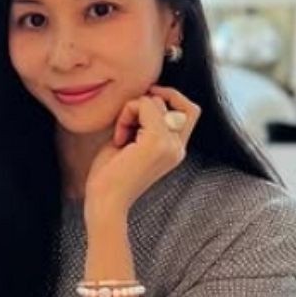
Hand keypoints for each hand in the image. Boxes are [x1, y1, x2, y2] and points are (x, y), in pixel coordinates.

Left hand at [84, 85, 199, 220]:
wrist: (106, 201)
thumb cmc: (111, 175)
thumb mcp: (133, 143)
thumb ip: (146, 123)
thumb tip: (148, 95)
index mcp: (176, 150)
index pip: (189, 111)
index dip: (170, 98)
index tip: (143, 103)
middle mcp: (178, 148)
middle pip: (175, 101)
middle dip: (145, 105)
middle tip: (126, 126)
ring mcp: (170, 145)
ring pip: (155, 101)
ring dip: (131, 110)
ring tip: (121, 136)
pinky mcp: (157, 141)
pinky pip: (144, 105)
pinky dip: (126, 114)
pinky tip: (118, 138)